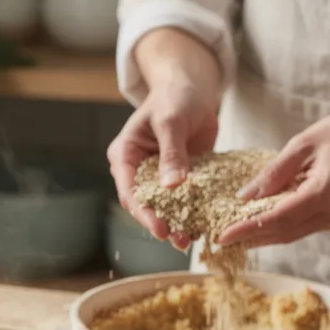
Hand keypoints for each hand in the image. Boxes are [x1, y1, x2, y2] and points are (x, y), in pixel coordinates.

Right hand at [107, 77, 218, 249]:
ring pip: (163, 206)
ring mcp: (158, 175)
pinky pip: (183, 198)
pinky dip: (192, 211)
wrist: (191, 88)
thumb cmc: (174, 96)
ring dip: (177, 223)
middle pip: (144, 205)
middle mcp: (138, 169)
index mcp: (125, 155)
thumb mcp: (171, 122)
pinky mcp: (178, 177)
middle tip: (180, 241)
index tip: (161, 230)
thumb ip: (171, 153)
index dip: (144, 213)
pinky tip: (204, 224)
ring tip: (192, 240)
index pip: (129, 191)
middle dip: (160, 224)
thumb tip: (171, 186)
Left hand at [217, 110, 329, 248]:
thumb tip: (245, 196)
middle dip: (252, 237)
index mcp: (326, 191)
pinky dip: (286, 225)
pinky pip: (308, 226)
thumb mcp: (303, 143)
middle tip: (221, 240)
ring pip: (296, 233)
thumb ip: (274, 172)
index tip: (223, 236)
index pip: (279, 218)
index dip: (248, 229)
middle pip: (286, 232)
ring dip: (267, 234)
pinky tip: (266, 222)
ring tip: (237, 233)